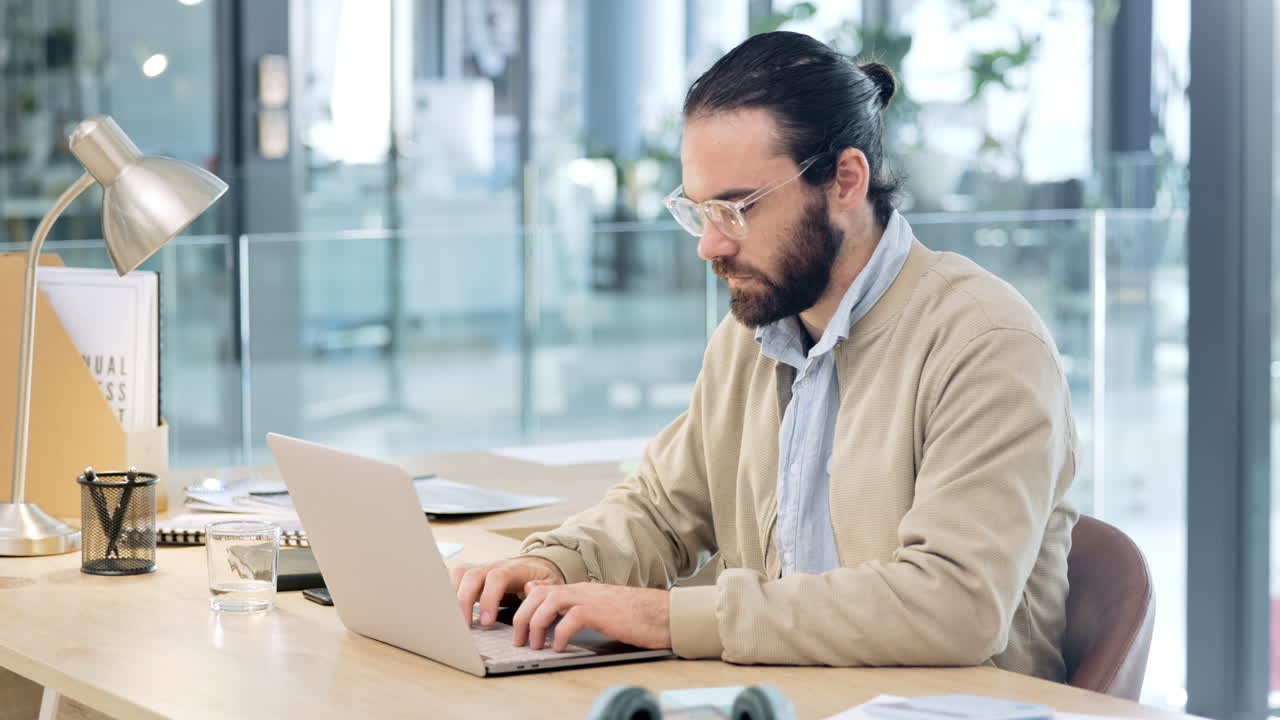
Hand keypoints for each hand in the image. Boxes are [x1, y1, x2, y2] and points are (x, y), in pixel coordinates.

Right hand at [450, 556, 564, 625]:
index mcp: (514, 569)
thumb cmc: (541, 579)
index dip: (489, 598)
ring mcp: (480, 569)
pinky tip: (443, 607)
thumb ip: (542, 588)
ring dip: (451, 595)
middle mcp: (493, 566)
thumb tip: (530, 590)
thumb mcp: (550, 583)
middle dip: (464, 600)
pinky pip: (453, 576)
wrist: (535, 566)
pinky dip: (445, 589)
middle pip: (472, 574)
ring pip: (459, 573)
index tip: (487, 621)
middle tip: (466, 626)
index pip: (497, 577)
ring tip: (451, 619)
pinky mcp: (471, 576)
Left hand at [512, 583, 670, 651]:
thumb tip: (552, 608)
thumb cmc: (635, 616)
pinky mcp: (602, 611)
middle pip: (539, 594)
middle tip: (519, 640)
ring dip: (536, 624)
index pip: (542, 589)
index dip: (524, 606)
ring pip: (550, 601)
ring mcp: (592, 599)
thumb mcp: (599, 610)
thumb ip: (575, 607)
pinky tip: (558, 647)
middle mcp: (582, 590)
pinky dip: (560, 633)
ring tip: (535, 645)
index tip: (518, 625)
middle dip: (522, 617)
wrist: (663, 614)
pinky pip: (572, 617)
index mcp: (581, 590)